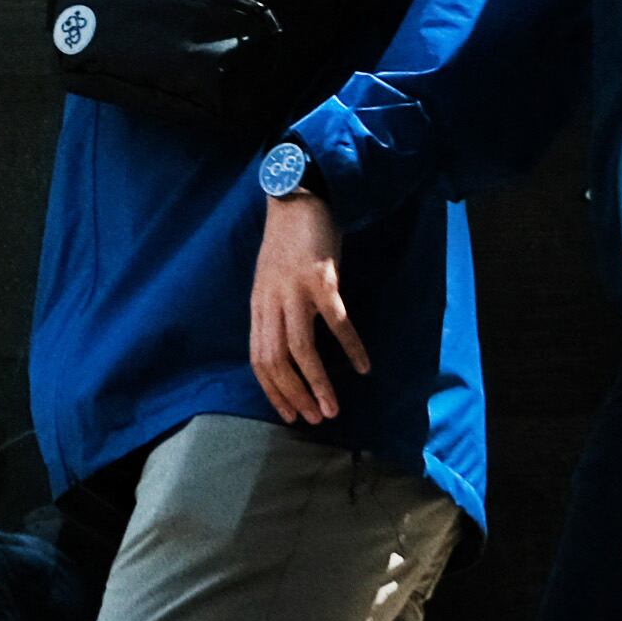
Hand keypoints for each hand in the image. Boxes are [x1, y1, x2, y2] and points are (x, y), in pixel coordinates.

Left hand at [249, 189, 371, 424]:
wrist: (298, 200)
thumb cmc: (289, 245)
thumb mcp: (273, 283)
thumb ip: (277, 314)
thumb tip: (291, 352)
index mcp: (259, 306)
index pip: (258, 360)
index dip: (273, 391)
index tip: (291, 415)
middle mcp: (271, 303)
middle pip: (275, 361)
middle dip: (295, 396)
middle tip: (316, 419)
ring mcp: (294, 291)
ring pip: (300, 350)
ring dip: (317, 383)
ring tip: (333, 408)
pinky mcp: (320, 280)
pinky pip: (336, 323)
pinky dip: (350, 348)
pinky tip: (363, 366)